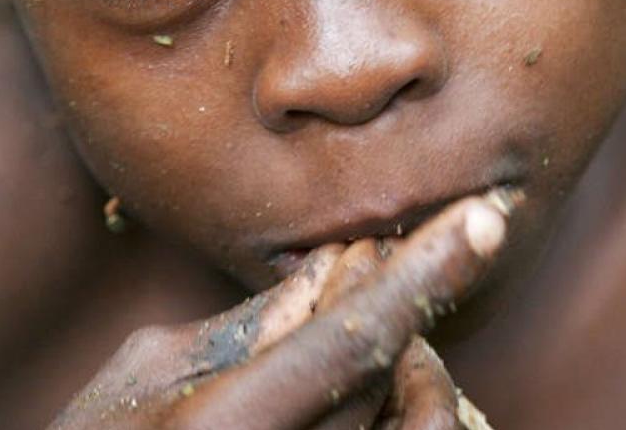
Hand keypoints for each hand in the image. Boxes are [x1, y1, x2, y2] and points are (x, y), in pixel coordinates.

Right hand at [48, 196, 506, 429]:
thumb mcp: (140, 378)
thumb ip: (241, 326)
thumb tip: (325, 273)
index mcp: (226, 428)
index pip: (352, 339)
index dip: (425, 272)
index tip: (486, 217)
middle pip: (387, 376)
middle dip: (401, 305)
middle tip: (373, 259)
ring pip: (410, 426)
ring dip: (409, 363)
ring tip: (366, 317)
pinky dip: (394, 406)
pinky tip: (359, 375)